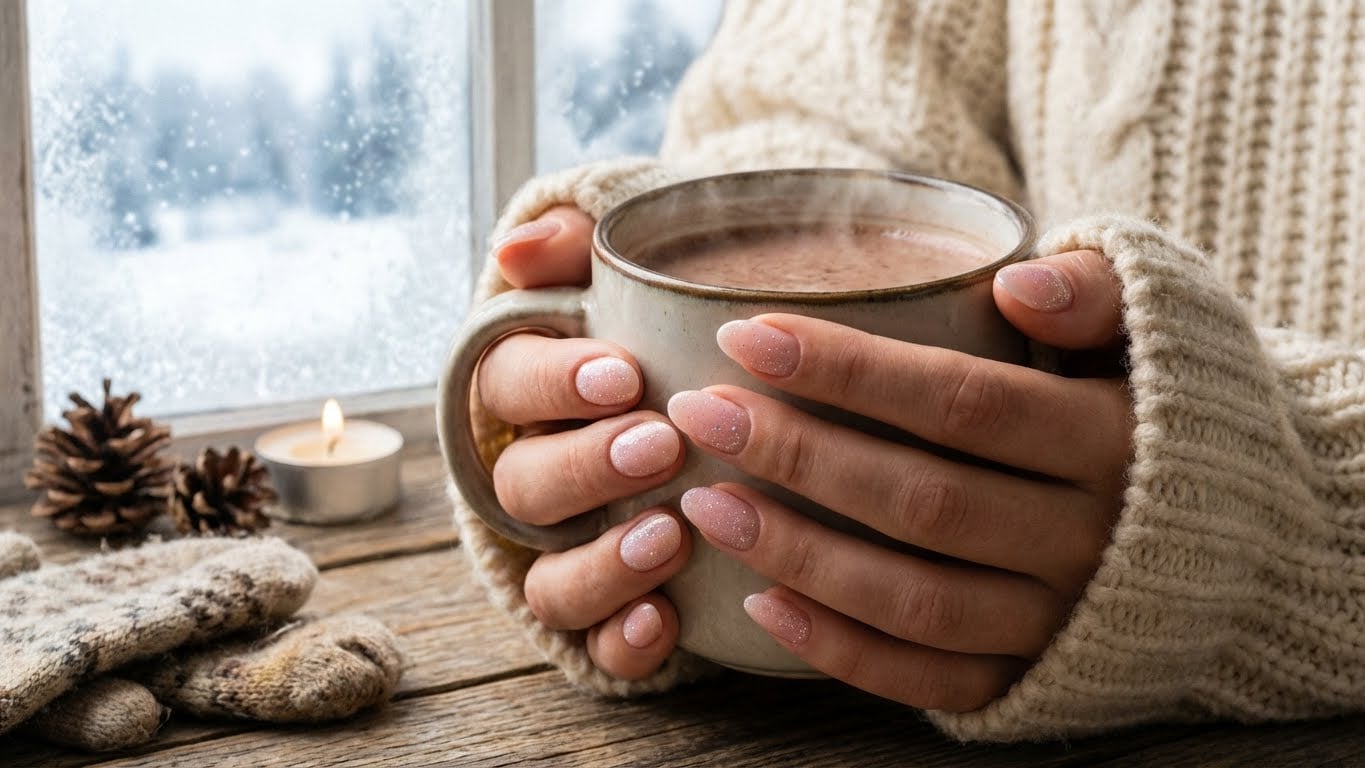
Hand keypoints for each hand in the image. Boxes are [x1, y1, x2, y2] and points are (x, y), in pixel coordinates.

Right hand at [479, 206, 690, 679]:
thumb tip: (519, 250)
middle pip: (525, 483)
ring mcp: (571, 550)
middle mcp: (540, 474)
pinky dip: (620, 639)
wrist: (741, 399)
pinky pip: (592, 643)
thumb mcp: (639, 273)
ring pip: (549, 577)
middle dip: (588, 466)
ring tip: (667, 537)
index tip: (623, 374)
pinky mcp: (612, 609)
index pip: (509, 381)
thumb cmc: (677, 326)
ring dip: (600, 564)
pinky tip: (663, 620)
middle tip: (661, 444)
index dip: (554, 383)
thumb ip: (579, 246)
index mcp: (535, 389)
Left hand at [669, 251, 1130, 711]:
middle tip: (700, 414)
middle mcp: (1090, 539)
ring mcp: (1060, 620)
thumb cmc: (1168, 409)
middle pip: (922, 501)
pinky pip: (932, 681)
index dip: (847, 370)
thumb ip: (1097, 291)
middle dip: (797, 454)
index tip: (745, 334)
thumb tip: (1014, 284)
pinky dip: (842, 650)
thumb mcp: (1161, 327)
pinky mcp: (1037, 679)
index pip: (961, 402)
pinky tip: (761, 603)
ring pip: (913, 599)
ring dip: (798, 553)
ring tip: (705, 504)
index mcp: (1112, 439)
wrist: (1249, 538)